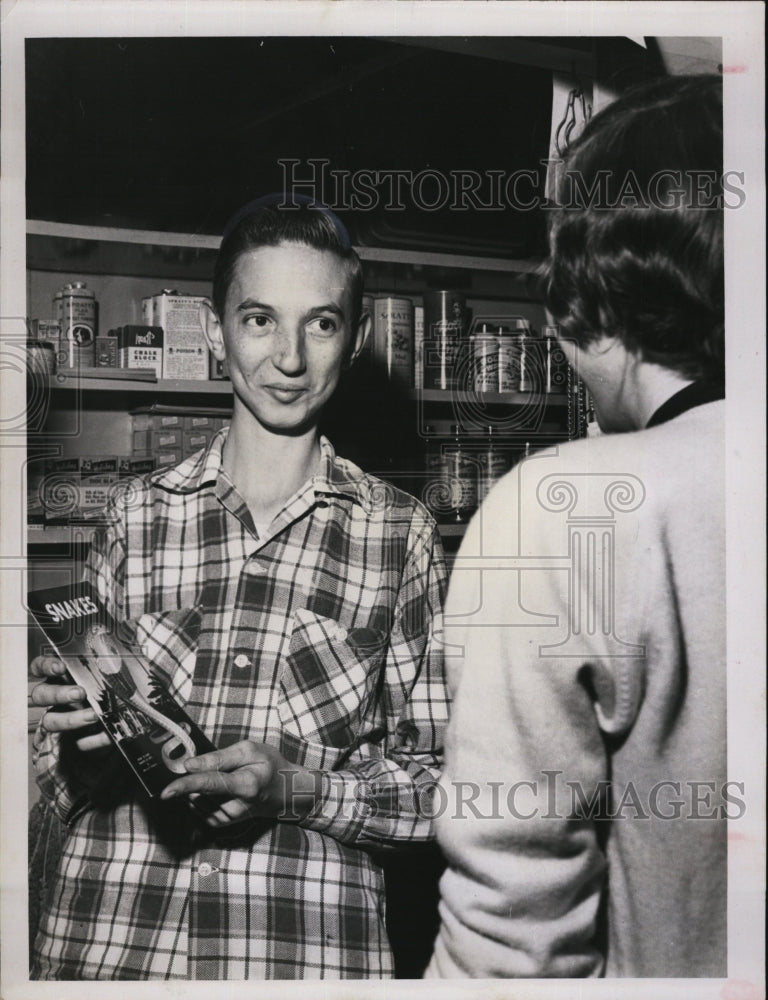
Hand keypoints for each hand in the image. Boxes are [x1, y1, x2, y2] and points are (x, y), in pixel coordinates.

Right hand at [29, 655, 110, 751]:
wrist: (121, 721)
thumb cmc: (110, 691)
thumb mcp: (108, 679)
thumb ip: (106, 673)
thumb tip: (116, 667)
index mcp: (59, 678)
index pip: (40, 668)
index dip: (45, 666)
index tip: (60, 667)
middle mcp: (53, 698)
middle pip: (40, 694)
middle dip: (58, 694)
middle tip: (80, 693)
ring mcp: (58, 720)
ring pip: (49, 720)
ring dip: (70, 719)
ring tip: (93, 716)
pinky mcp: (69, 741)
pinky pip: (70, 744)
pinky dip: (88, 741)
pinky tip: (102, 737)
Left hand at [159, 740, 322, 827]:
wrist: (285, 793)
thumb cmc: (270, 766)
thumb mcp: (250, 750)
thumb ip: (218, 757)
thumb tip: (189, 765)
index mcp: (246, 785)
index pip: (210, 784)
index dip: (185, 785)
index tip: (165, 791)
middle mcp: (235, 807)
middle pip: (198, 792)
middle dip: (195, 777)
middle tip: (215, 765)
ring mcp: (227, 819)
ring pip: (195, 799)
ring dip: (198, 786)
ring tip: (223, 776)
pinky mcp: (221, 824)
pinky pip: (197, 807)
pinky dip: (200, 795)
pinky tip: (216, 788)